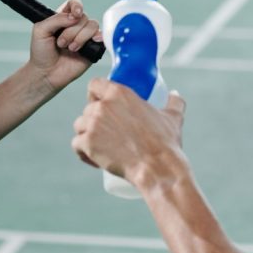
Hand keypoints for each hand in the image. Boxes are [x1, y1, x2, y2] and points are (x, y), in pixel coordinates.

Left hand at [28, 0, 101, 91]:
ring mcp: (85, 36)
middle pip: (83, 17)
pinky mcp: (93, 48)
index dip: (76, 6)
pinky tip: (85, 47)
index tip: (74, 14)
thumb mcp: (40, 30)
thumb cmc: (41, 52)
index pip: (74, 4)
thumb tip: (75, 17)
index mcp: (62, 17)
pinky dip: (96, 39)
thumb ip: (56, 19)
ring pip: (92, 26)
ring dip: (80, 38)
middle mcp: (75, 25)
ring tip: (70, 49)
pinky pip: (101, 37)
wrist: (46, 73)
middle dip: (71, 31)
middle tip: (60, 44)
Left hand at [72, 78, 188, 190]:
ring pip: (79, 126)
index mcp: (119, 93)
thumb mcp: (172, 118)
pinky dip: (83, 153)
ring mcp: (93, 124)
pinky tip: (95, 159)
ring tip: (102, 147)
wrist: (157, 168)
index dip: (95, 94)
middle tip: (107, 134)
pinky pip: (76, 145)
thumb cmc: (165, 143)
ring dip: (87, 135)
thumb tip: (175, 94)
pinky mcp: (87, 143)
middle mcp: (103, 106)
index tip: (100, 104)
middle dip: (94, 121)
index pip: (94, 84)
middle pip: (87, 109)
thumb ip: (174, 103)